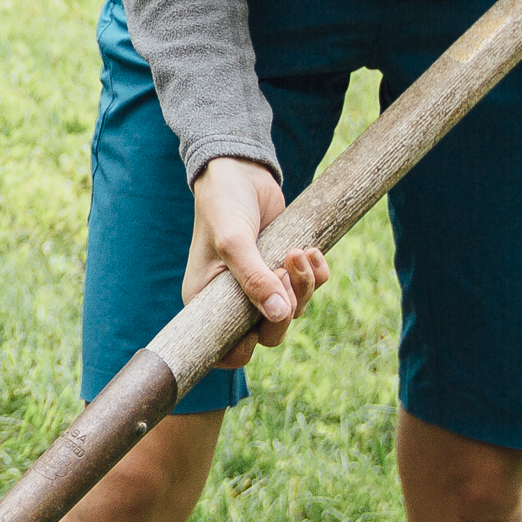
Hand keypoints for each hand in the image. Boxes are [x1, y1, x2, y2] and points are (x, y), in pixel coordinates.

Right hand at [185, 156, 328, 364]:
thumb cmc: (223, 204)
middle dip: (286, 308)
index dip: (249, 346)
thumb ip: (254, 279)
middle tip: (285, 271)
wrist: (240, 170)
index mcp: (205, 303)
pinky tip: (311, 250)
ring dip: (304, 286)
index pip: (228, 351)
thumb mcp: (233, 241)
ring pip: (293, 311)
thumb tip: (280, 314)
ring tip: (299, 251)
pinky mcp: (282, 269)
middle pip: (268, 334)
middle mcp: (232, 301)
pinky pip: (309, 290)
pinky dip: (316, 275)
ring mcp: (260, 286)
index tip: (262, 317)